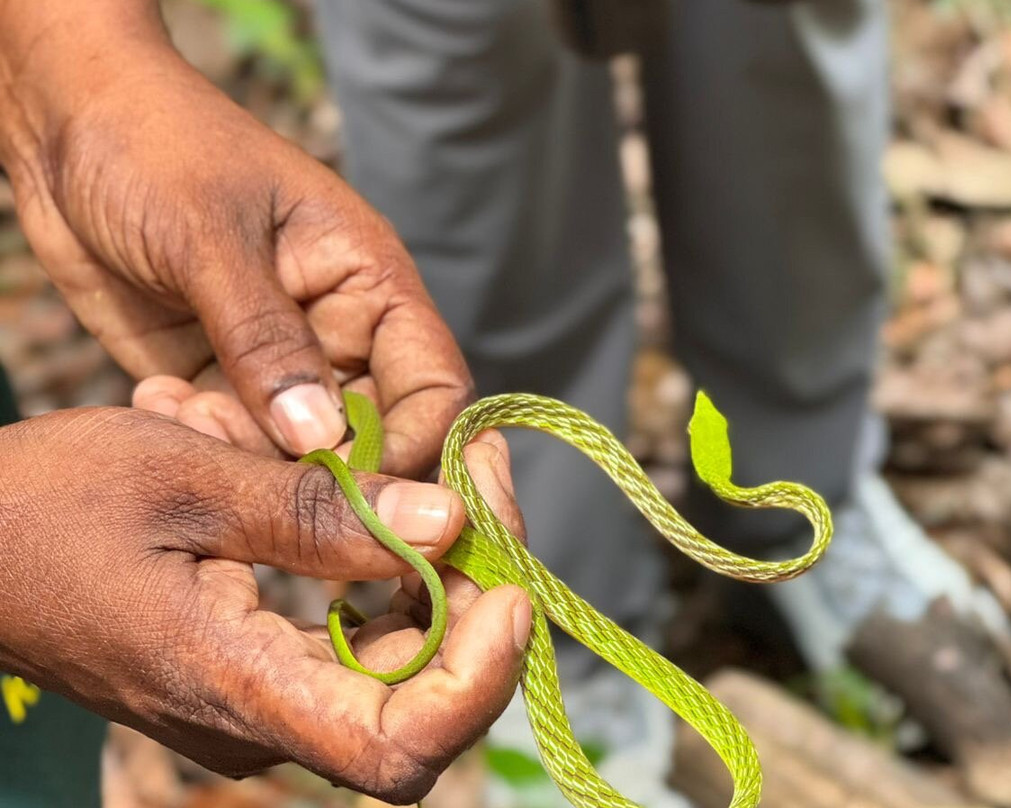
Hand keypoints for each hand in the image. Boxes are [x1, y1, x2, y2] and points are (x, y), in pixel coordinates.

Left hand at [0, 3, 470, 471]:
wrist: (63, 125)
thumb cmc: (153, 148)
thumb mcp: (209, 237)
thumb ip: (265, 339)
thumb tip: (320, 437)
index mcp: (370, 281)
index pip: (433, 384)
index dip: (416, 446)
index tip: (366, 496)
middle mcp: (340, 330)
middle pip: (377, 432)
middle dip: (331, 469)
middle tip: (270, 488)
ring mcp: (282, 362)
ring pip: (302, 449)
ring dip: (253, 454)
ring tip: (189, 408)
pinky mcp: (224, 383)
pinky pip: (238, 442)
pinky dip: (208, 443)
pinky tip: (162, 399)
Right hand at [0, 408, 528, 802]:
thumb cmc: (46, 506)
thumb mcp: (186, 478)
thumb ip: (317, 513)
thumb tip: (446, 527)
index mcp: (236, 686)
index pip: (400, 749)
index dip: (478, 681)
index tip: (511, 587)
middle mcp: (257, 715)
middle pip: (417, 695)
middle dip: (475, 588)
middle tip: (483, 474)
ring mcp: (255, 693)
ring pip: (391, 657)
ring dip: (435, 566)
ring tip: (446, 465)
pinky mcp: (250, 661)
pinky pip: (347, 633)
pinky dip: (379, 567)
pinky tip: (375, 492)